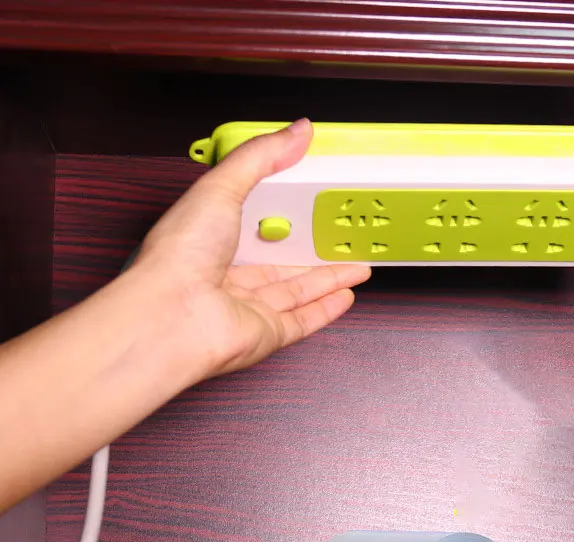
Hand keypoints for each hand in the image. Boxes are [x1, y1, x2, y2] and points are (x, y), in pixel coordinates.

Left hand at [130, 118, 370, 379]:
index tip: (307, 202)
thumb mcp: (221, 186)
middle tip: (337, 239)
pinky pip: (303, 321)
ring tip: (357, 267)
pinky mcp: (266, 335)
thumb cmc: (179, 255)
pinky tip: (345, 296)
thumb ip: (261, 157)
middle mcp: (224, 279)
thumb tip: (298, 130)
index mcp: (205, 242)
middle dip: (310, 254)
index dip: (279, 215)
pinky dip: (326, 309)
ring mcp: (246, 310)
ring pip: (295, 293)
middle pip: (277, 265)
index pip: (248, 227)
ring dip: (328, 280)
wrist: (172, 316)